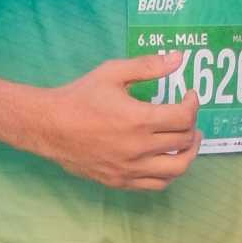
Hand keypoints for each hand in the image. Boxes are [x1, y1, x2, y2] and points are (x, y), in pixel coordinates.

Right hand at [25, 53, 197, 191]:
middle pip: (184, 141)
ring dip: (189, 153)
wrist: (48, 126)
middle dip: (192, 125)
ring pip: (177, 168)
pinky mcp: (120, 180)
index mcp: (139, 119)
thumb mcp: (112, 73)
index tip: (188, 96)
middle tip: (187, 116)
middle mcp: (138, 147)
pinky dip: (170, 173)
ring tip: (188, 142)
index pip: (184, 117)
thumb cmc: (79, 97)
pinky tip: (167, 160)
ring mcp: (130, 168)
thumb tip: (179, 58)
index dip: (193, 104)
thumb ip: (147, 66)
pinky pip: (157, 184)